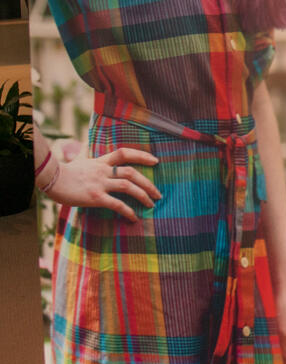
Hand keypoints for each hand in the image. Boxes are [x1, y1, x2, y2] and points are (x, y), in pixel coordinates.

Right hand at [42, 143, 160, 221]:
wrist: (49, 180)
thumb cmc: (63, 173)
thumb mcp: (78, 160)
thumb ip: (86, 155)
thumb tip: (84, 145)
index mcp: (101, 162)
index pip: (125, 153)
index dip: (142, 155)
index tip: (156, 161)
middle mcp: (103, 171)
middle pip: (132, 173)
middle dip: (148, 183)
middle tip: (158, 194)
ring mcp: (99, 183)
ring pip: (128, 186)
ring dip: (143, 196)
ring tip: (152, 205)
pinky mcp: (95, 197)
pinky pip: (116, 204)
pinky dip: (128, 211)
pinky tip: (134, 218)